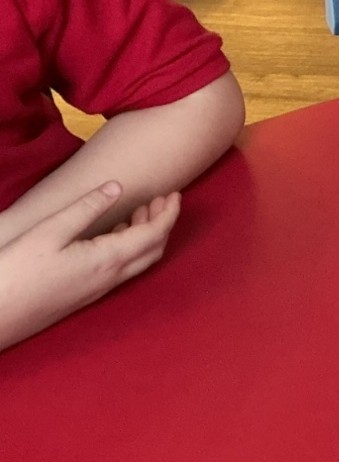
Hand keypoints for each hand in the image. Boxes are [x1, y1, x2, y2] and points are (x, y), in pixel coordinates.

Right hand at [0, 183, 179, 351]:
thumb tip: (117, 188)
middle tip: (160, 198)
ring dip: (146, 236)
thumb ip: (86, 209)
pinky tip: (112, 235)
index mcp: (106, 261)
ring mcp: (96, 292)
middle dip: (162, 223)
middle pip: (153, 250)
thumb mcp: (49, 232)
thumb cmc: (15, 273)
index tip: (176, 193)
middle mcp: (109, 279)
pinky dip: (129, 249)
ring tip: (139, 211)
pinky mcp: (82, 297)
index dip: (169, 213)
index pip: (154, 235)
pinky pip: (120, 271)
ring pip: (138, 262)